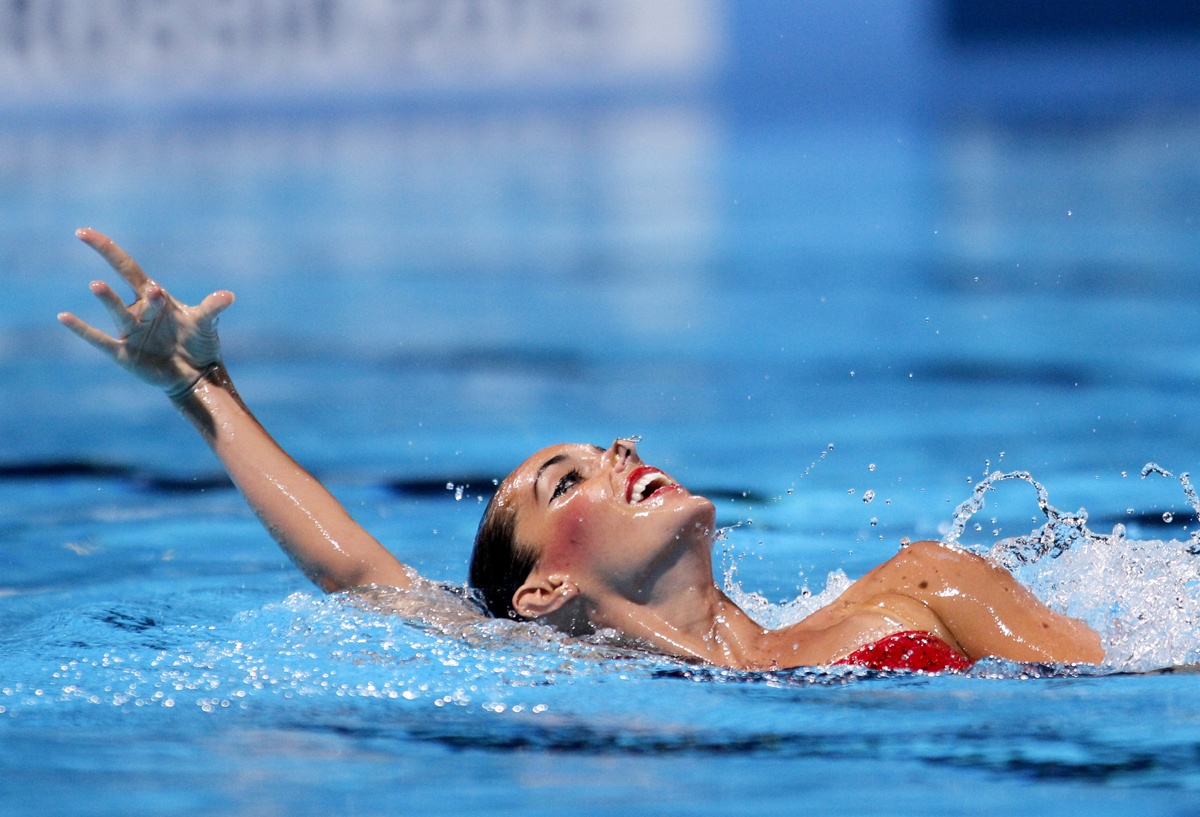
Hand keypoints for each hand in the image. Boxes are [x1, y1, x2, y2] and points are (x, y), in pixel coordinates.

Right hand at [58, 228, 235, 398]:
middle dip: (118, 274)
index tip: (84, 233)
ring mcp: (130, 332)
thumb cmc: (197, 342)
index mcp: (153, 297)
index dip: (107, 249)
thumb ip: (212, 308)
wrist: (195, 374)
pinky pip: (99, 339)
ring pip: (117, 312)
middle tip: (131, 271)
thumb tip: (228, 296)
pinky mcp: (124, 353)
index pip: (126, 267)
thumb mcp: (205, 323)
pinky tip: (64, 317)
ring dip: (109, 299)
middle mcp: (137, 311)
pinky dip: (82, 329)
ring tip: (96, 284)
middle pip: (124, 288)